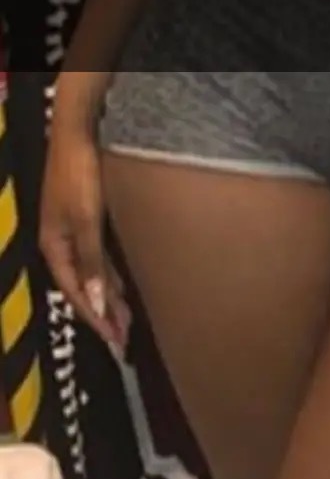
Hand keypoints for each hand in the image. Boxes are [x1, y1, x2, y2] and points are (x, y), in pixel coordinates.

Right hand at [39, 120, 130, 354]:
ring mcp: (74, 233)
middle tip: (124, 341)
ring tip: (126, 323)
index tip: (114, 341)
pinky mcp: (87, 221)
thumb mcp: (86, 221)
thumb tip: (98, 302)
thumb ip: (92, 262)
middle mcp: (62, 245)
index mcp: (54, 248)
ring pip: (93, 275)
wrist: (78, 136)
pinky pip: (99, 259)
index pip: (75, 294)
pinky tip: (122, 290)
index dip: (95, 319)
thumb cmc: (79, 177)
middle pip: (84, 288)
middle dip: (103, 315)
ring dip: (109, 299)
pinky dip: (111, 277)